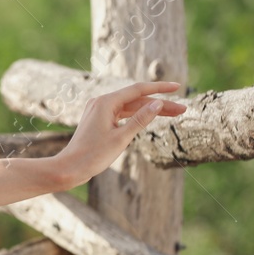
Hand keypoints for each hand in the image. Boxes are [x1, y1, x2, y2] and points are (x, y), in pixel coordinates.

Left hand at [48, 80, 186, 190]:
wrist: (70, 167)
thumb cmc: (93, 155)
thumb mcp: (121, 138)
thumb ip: (140, 119)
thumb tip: (157, 103)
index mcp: (106, 102)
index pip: (138, 90)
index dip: (159, 88)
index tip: (177, 86)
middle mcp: (101, 102)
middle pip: (137, 99)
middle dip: (160, 103)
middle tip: (183, 109)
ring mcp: (99, 110)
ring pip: (131, 107)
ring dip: (151, 110)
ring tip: (174, 113)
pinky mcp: (99, 119)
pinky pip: (122, 113)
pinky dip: (137, 115)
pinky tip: (152, 117)